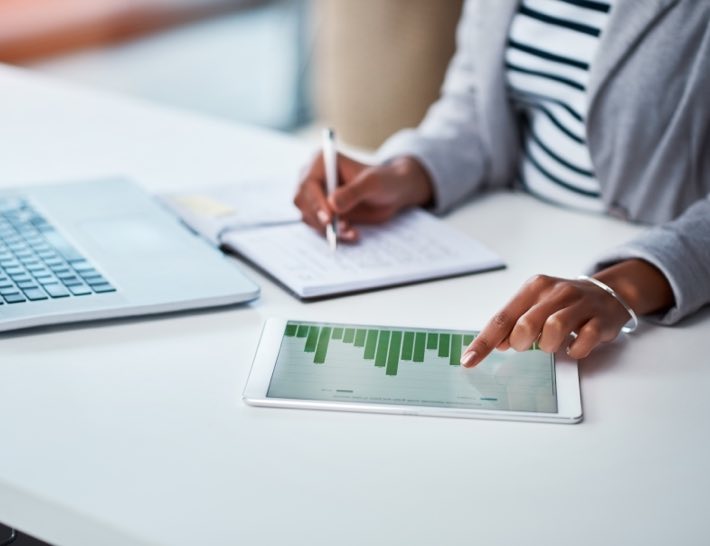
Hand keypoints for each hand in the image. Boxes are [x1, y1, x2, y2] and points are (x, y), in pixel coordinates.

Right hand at [293, 153, 432, 240]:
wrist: (393, 192)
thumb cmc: (384, 180)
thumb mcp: (372, 184)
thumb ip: (353, 192)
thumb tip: (332, 204)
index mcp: (322, 162)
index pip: (307, 184)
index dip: (315, 202)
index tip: (329, 218)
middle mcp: (314, 177)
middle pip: (302, 202)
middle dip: (319, 218)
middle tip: (339, 229)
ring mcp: (317, 196)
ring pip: (309, 217)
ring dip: (328, 228)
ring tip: (351, 231)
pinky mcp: (323, 212)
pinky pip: (319, 227)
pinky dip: (334, 234)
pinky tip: (352, 234)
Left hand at [460, 259, 673, 365]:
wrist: (609, 292)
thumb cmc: (563, 304)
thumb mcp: (535, 306)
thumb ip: (514, 323)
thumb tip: (498, 343)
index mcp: (533, 287)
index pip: (502, 318)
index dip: (484, 342)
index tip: (469, 361)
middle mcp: (555, 291)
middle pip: (526, 323)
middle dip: (521, 342)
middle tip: (527, 345)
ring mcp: (580, 303)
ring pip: (554, 328)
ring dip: (548, 345)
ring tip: (551, 345)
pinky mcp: (600, 318)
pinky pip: (585, 340)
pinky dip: (575, 350)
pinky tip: (573, 347)